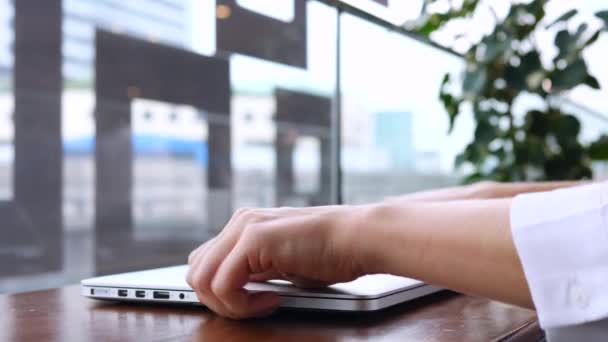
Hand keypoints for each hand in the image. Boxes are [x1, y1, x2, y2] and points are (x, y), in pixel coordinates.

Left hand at [186, 205, 372, 318]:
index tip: (249, 304)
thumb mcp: (284, 263)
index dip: (220, 292)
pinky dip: (242, 303)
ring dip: (228, 304)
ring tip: (262, 305)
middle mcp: (240, 222)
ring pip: (202, 278)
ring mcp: (244, 227)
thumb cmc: (331, 252)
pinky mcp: (253, 239)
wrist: (358, 238)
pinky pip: (223, 284)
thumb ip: (257, 270)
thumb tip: (239, 292)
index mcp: (245, 225)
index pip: (205, 263)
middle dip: (217, 300)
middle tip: (252, 308)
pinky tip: (272, 300)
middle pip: (196, 270)